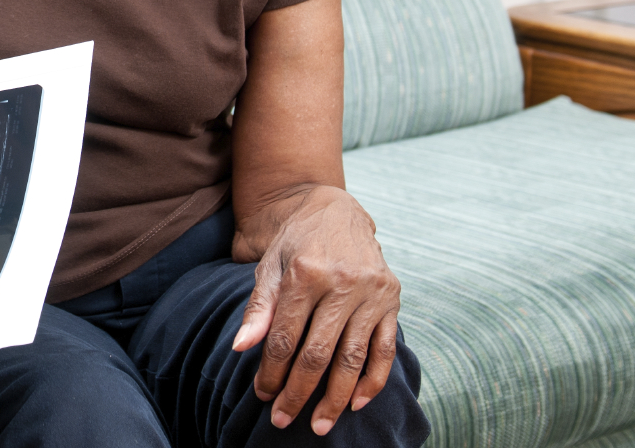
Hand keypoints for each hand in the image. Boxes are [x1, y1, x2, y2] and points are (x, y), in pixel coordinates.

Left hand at [231, 187, 399, 435]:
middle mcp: (343, 282)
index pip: (286, 338)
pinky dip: (373, 380)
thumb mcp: (269, 267)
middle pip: (318, 354)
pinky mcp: (392, 299)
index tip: (262, 396)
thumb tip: (241, 348)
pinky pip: (385, 349)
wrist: (333, 210)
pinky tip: (357, 404)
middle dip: (298, 392)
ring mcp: (372, 292)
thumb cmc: (294, 243)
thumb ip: (258, 309)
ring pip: (353, 358)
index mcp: (306, 273)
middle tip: (283, 420)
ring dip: (336, 398)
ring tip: (318, 424)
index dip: (272, 372)